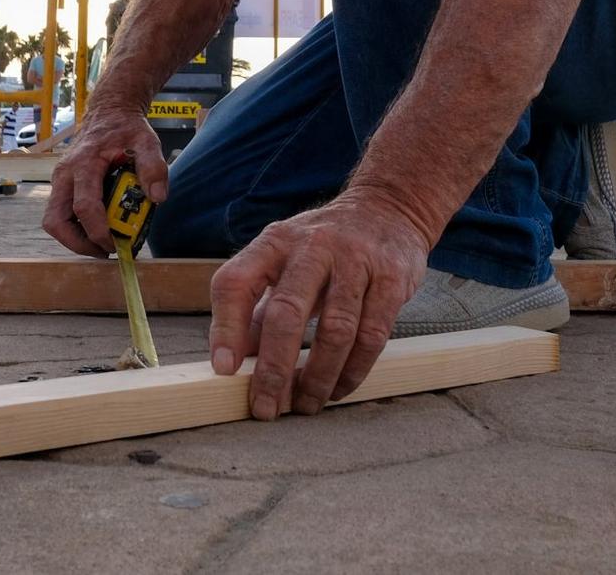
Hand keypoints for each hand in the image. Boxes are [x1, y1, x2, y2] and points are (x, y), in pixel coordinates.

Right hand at [42, 103, 167, 256]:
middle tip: (104, 251)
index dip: (98, 231)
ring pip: (53, 220)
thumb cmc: (125, 127)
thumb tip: (157, 198)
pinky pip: (60, 214)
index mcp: (84, 162)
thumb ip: (154, 167)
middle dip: (77, 243)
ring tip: (102, 245)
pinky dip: (75, 229)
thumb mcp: (147, 140)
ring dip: (74, 239)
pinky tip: (97, 230)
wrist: (108, 112)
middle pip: (55, 220)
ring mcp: (60, 180)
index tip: (115, 245)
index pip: (84, 205)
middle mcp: (65, 173)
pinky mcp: (62, 186)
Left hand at [208, 191, 429, 419]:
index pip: (236, 282)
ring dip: (317, 377)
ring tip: (305, 404)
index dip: (225, 329)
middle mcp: (312, 247)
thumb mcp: (283, 262)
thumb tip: (233, 364)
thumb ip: (259, 309)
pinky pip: (372, 335)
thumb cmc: (324, 247)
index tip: (224, 371)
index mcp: (274, 242)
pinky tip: (339, 388)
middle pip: (287, 313)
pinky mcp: (391, 278)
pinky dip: (353, 371)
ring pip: (335, 331)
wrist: (387, 208)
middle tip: (267, 408)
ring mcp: (355, 260)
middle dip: (274, 369)